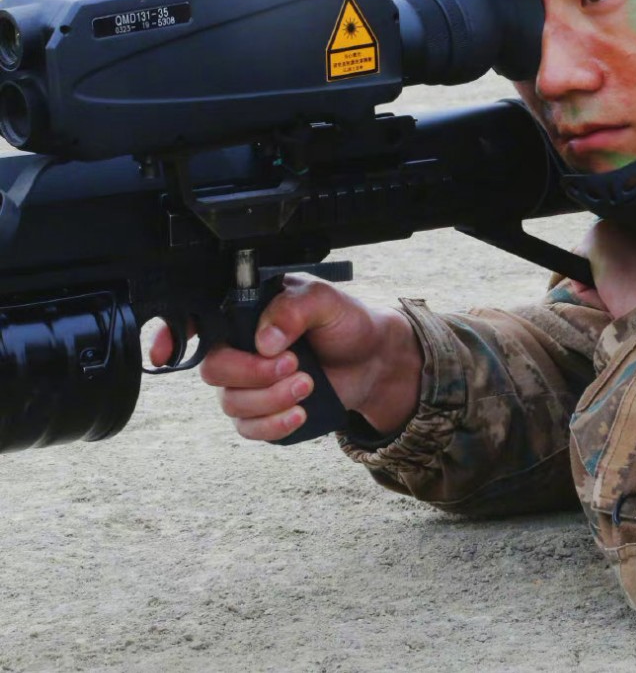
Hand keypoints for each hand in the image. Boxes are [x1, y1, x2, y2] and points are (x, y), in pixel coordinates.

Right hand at [148, 274, 422, 441]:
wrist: (375, 359)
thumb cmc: (347, 322)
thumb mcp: (326, 300)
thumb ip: (294, 308)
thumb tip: (265, 339)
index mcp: (246, 312)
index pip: (193, 322)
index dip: (169, 337)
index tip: (166, 355)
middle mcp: (240, 347)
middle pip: (213, 370)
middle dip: (253, 374)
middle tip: (294, 364)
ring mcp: (249, 382)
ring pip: (231, 403)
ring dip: (271, 399)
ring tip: (309, 384)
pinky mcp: (265, 411)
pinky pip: (249, 428)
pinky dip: (274, 425)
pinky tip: (300, 412)